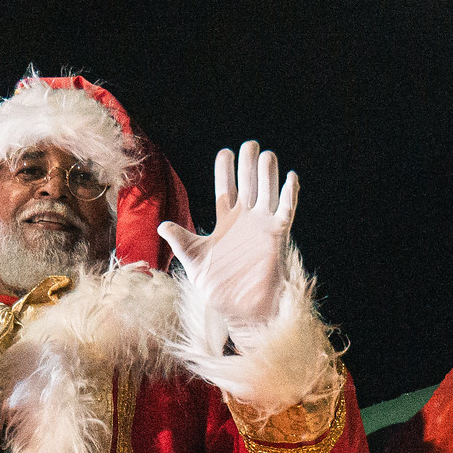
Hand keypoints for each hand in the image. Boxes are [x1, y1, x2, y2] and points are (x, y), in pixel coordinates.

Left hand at [158, 140, 300, 331]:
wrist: (240, 308)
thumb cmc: (218, 286)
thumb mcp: (194, 259)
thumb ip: (181, 240)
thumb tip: (161, 226)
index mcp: (225, 221)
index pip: (226, 188)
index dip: (225, 171)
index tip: (225, 153)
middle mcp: (245, 219)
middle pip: (248, 184)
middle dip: (248, 164)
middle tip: (249, 144)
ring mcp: (262, 226)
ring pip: (267, 192)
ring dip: (267, 174)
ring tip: (266, 154)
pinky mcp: (276, 236)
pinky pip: (285, 211)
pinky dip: (289, 194)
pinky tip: (291, 178)